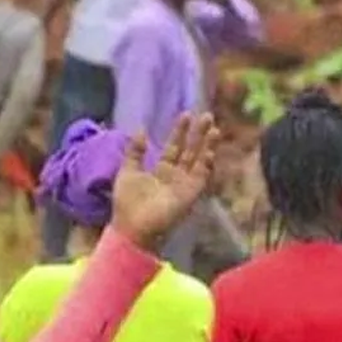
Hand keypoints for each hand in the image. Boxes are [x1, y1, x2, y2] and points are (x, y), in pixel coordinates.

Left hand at [110, 113, 217, 245]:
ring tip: (215, 130)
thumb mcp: (127, 172)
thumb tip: (140, 130)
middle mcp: (176, 177)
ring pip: (199, 162)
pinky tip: (209, 153)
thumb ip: (135, 152)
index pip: (174, 147)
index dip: (180, 132)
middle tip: (207, 116)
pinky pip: (201, 179)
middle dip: (199, 134)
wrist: (132, 227)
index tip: (186, 115)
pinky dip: (206, 166)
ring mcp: (185, 186)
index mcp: (161, 171)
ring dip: (208, 147)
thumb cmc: (127, 203)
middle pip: (191, 151)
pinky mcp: (190, 195)